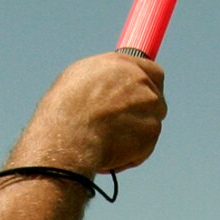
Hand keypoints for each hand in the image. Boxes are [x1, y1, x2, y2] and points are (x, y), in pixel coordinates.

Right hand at [11, 54, 166, 175]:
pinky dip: (131, 154)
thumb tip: (108, 84)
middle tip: (121, 128)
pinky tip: (110, 155)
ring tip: (106, 143)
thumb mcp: (78, 80)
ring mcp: (150, 106)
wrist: (69, 136)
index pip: (152, 72)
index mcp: (123, 64)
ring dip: (134, 136)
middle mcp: (141, 81)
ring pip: (149, 125)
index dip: (148, 87)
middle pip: (155, 100)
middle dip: (142, 115)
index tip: (142, 100)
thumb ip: (103, 79)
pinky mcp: (151, 132)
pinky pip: (145, 147)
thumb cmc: (64, 110)